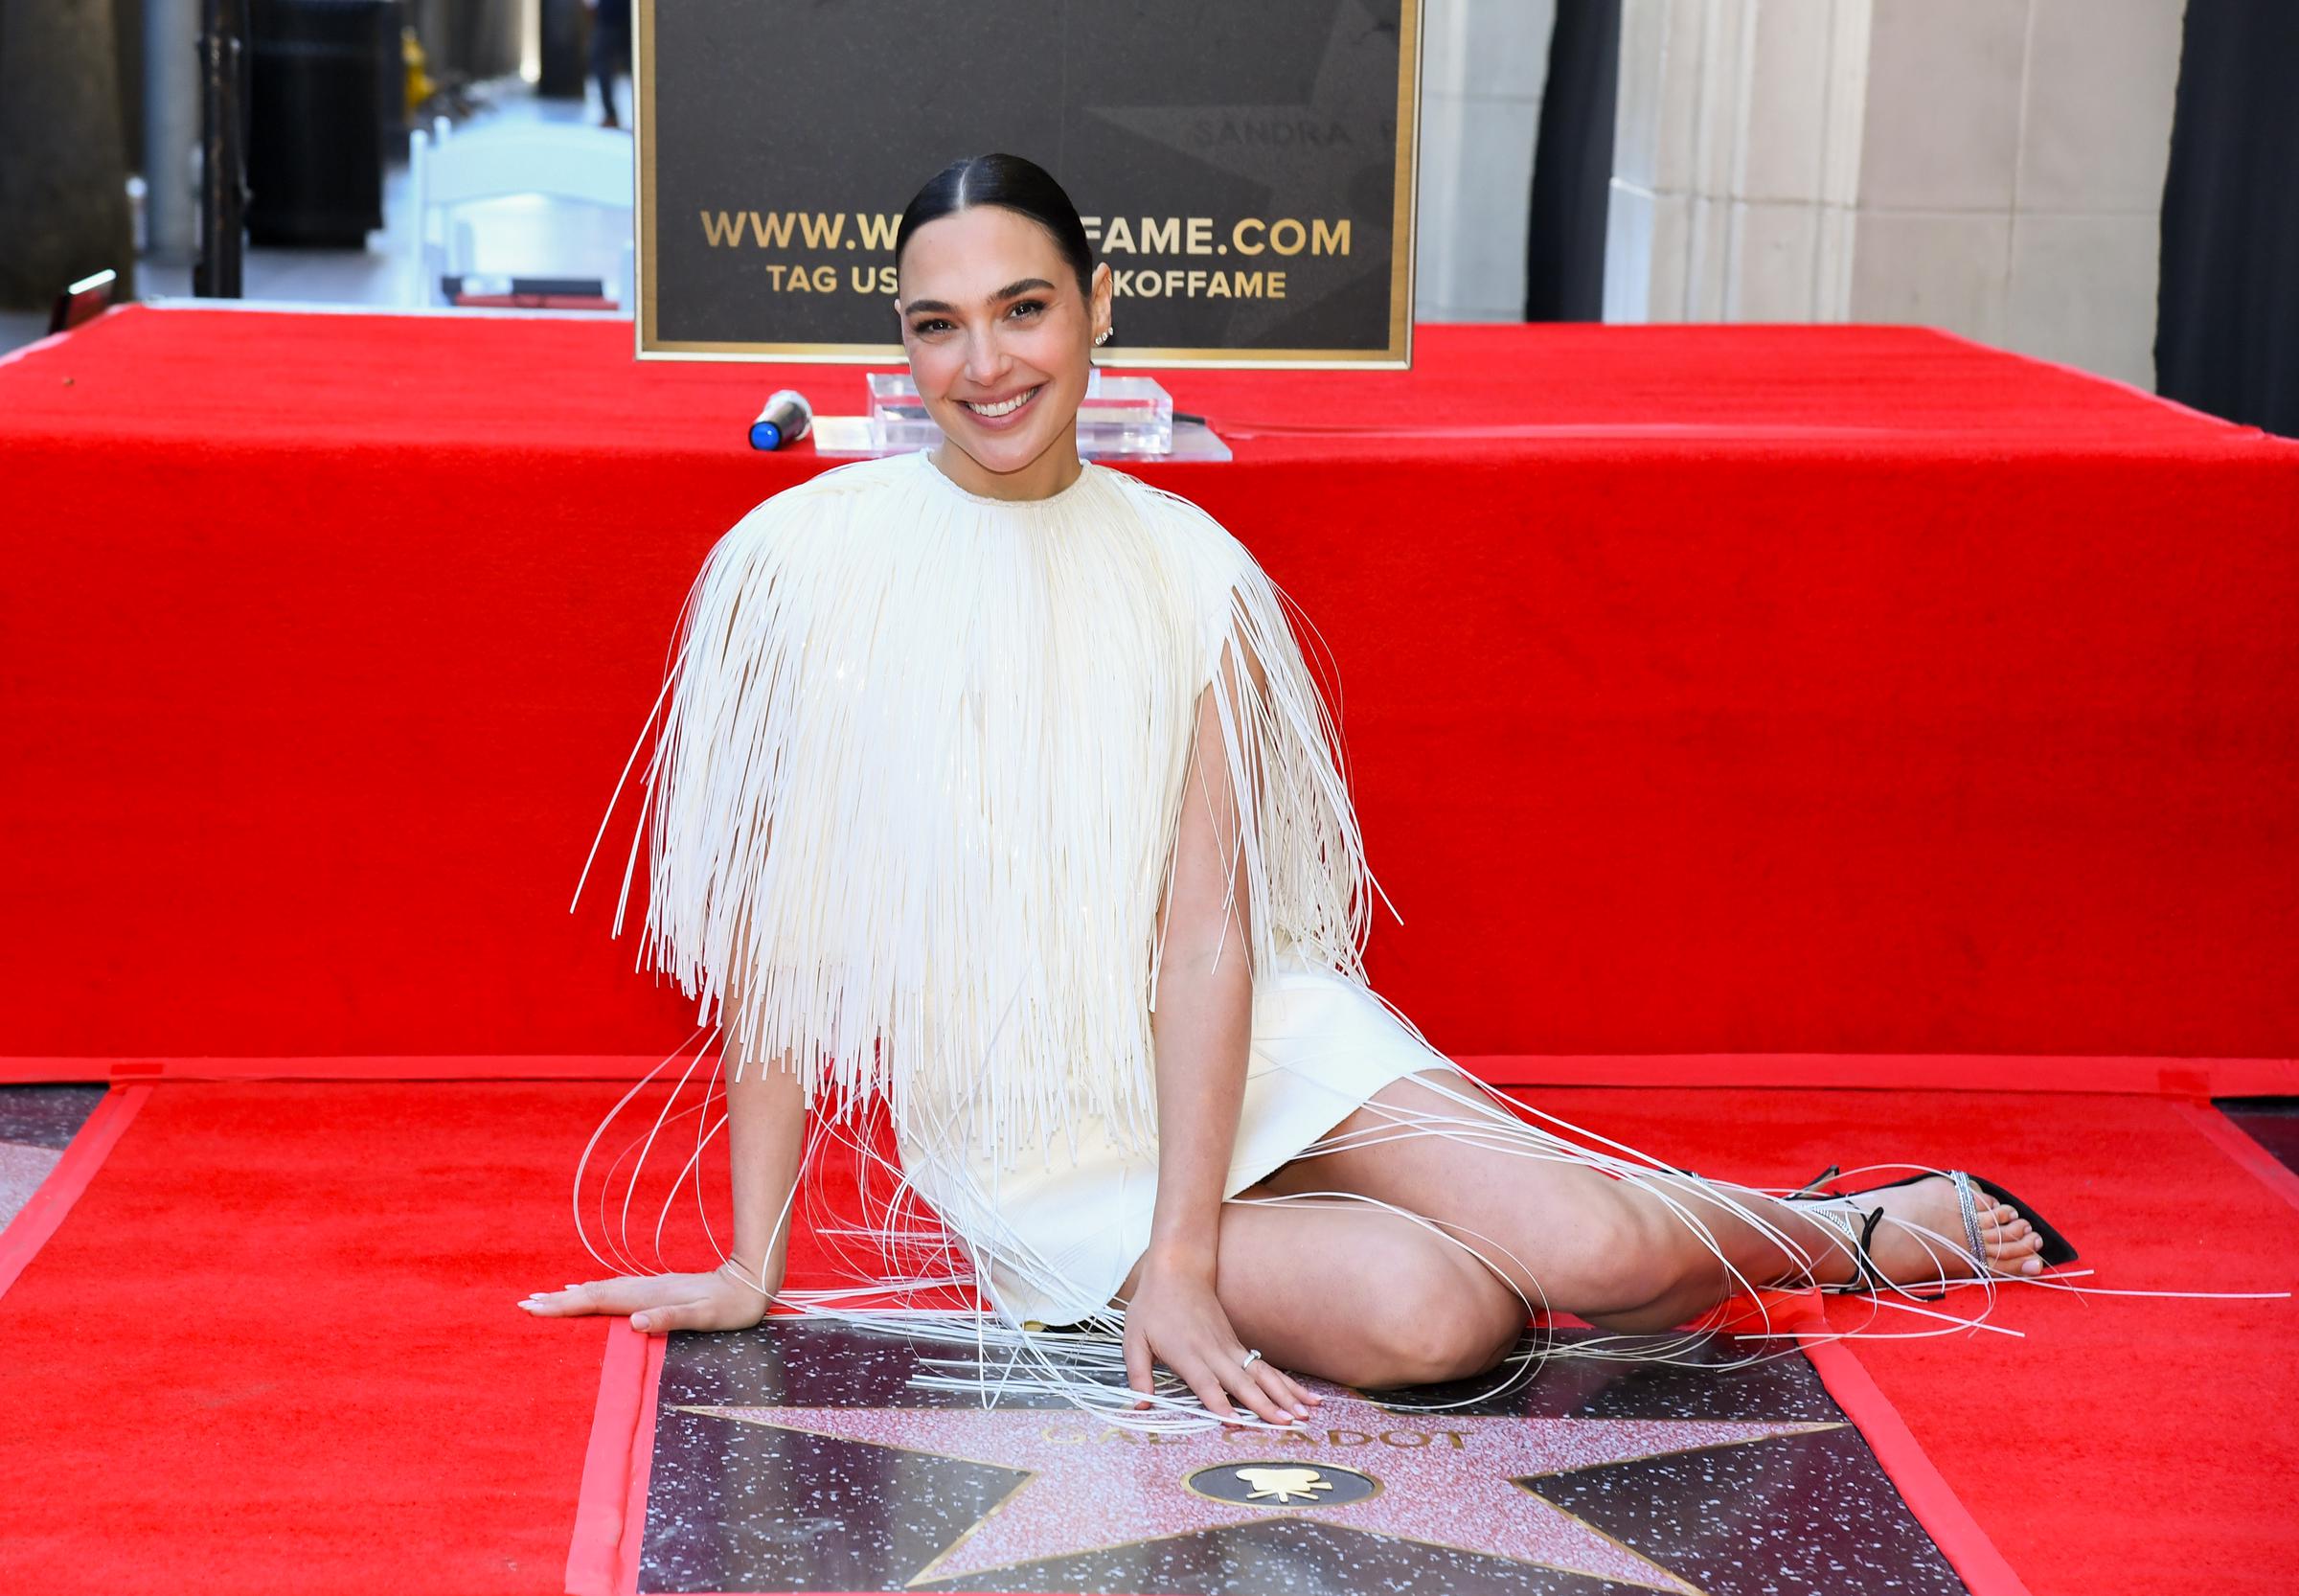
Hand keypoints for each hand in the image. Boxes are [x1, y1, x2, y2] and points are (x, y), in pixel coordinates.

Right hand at [518, 1257, 776, 1333]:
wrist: (750, 1282)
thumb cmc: (730, 1307)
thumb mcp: (705, 1316)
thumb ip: (671, 1317)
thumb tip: (635, 1320)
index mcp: (648, 1296)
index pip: (598, 1300)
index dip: (566, 1304)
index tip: (534, 1306)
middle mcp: (644, 1288)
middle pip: (593, 1293)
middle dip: (559, 1299)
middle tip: (526, 1302)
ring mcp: (650, 1287)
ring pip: (603, 1290)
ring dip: (573, 1294)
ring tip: (548, 1297)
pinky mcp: (657, 1289)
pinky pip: (616, 1291)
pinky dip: (595, 1292)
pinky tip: (588, 1289)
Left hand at [1122, 1256, 1321, 1425]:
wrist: (1179, 1269)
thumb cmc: (1154, 1305)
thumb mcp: (1134, 1339)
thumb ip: (1138, 1375)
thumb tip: (1139, 1407)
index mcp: (1187, 1353)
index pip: (1205, 1383)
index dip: (1219, 1403)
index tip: (1235, 1422)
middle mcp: (1213, 1353)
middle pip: (1242, 1383)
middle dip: (1265, 1405)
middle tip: (1286, 1423)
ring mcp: (1229, 1348)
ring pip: (1261, 1375)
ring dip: (1285, 1395)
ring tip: (1306, 1414)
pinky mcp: (1237, 1345)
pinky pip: (1265, 1369)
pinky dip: (1286, 1383)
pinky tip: (1305, 1396)